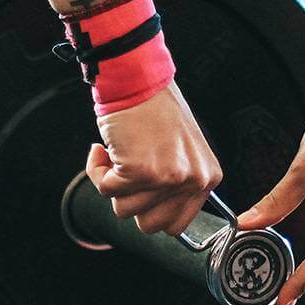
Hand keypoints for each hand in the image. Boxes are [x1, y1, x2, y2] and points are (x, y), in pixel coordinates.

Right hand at [85, 83, 222, 235]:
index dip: (150, 210)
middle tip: (129, 171)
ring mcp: (167, 178)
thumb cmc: (154, 109)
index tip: (142, 189)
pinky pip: (105, 190)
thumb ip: (176, 185)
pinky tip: (104, 149)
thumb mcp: (181, 152)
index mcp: (207, 178)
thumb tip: (153, 216)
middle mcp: (192, 180)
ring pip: (124, 210)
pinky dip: (97, 170)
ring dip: (113, 183)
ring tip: (120, 153)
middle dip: (131, 201)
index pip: (176, 225)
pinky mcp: (140, 171)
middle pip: (150, 226)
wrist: (137, 78)